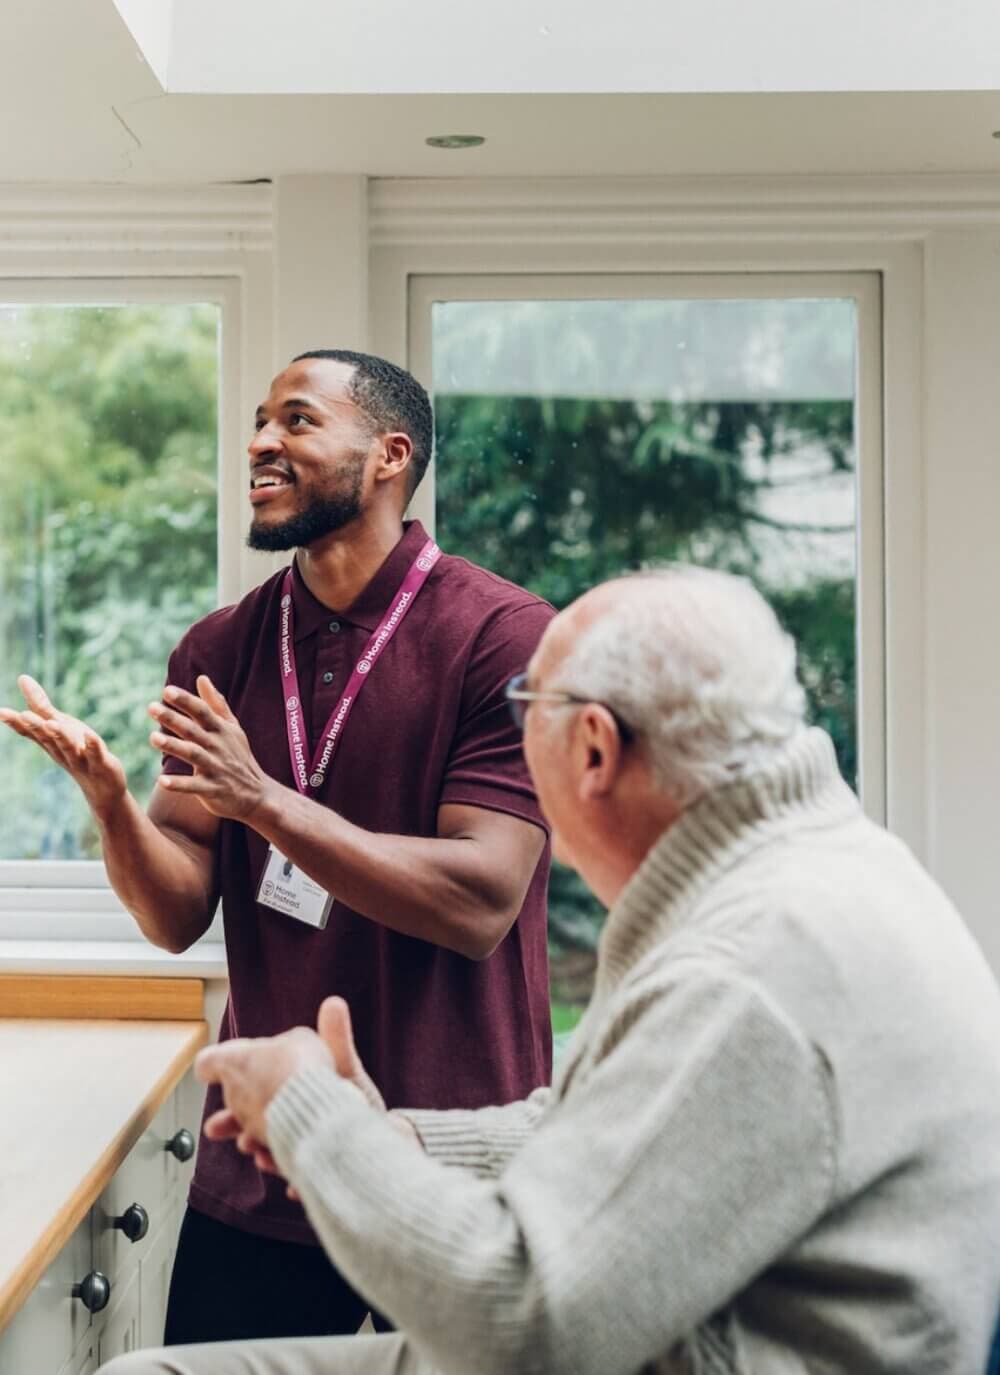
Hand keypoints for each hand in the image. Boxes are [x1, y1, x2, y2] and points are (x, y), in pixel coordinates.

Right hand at [0, 675, 126, 815]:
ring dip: (60, 735)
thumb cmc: (77, 751)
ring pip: (68, 746)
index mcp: (49, 742)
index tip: (1, 712)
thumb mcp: (59, 725)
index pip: (30, 732)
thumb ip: (40, 705)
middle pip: (46, 738)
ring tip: (52, 724)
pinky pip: (96, 753)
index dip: (15, 723)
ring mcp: (80, 759)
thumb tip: (21, 678)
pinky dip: (93, 745)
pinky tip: (90, 734)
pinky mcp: (101, 763)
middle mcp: (61, 751)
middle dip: (35, 726)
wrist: (102, 786)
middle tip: (23, 715)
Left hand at [150, 675, 268, 820]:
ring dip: (173, 746)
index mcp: (221, 730)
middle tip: (151, 707)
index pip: (202, 711)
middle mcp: (218, 747)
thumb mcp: (232, 728)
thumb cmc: (239, 756)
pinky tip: (161, 781)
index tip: (167, 691)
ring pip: (193, 755)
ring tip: (153, 738)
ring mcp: (216, 768)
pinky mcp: (212, 789)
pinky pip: (194, 786)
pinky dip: (179, 784)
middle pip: (193, 730)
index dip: (186, 701)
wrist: (257, 794)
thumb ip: (216, 704)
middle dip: (173, 719)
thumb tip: (202, 678)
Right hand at [199, 998, 414, 1192]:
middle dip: (235, 1127)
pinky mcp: (311, 1171)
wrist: (380, 1135)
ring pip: (270, 1150)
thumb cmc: (356, 1099)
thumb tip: (335, 1002)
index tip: (216, 1084)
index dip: (232, 1090)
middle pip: (250, 1123)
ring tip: (262, 1155)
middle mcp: (286, 1121)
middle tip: (224, 1130)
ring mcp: (296, 1147)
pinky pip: (300, 1179)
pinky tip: (294, 1185)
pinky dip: (295, 1182)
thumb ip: (336, 1039)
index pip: (251, 1090)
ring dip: (263, 1153)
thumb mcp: (343, 1066)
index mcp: (288, 1094)